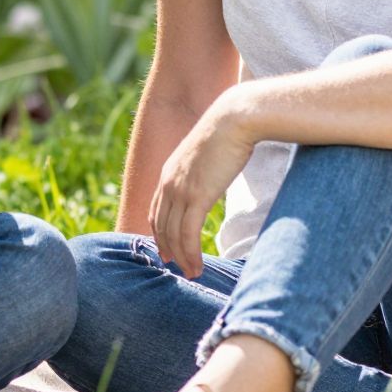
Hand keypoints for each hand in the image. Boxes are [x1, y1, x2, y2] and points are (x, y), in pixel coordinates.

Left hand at [150, 91, 257, 278]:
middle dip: (168, 249)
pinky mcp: (197, 197)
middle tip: (178, 267)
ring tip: (192, 272)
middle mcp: (168, 183)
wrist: (234, 119)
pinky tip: (197, 266)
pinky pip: (188, 234)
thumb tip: (212, 176)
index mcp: (168, 172)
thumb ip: (202, 169)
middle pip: (161, 226)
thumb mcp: (206, 153)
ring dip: (182, 258)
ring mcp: (180, 190)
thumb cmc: (228, 133)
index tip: (166, 248)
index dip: (159, 232)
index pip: (157, 210)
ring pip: (174, 235)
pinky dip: (190, 254)